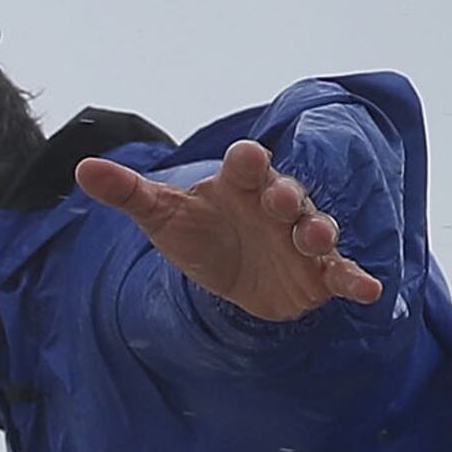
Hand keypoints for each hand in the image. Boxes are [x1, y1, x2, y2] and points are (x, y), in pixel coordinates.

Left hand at [77, 139, 380, 320]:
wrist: (224, 272)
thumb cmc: (197, 233)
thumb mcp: (161, 217)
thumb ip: (129, 194)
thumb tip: (82, 169)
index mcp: (242, 185)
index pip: (247, 167)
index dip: (247, 163)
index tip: (244, 159)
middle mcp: (276, 205)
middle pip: (287, 195)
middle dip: (286, 197)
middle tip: (280, 202)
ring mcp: (299, 238)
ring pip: (316, 229)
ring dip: (319, 231)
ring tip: (316, 239)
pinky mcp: (316, 273)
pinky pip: (339, 274)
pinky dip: (355, 281)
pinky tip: (369, 293)